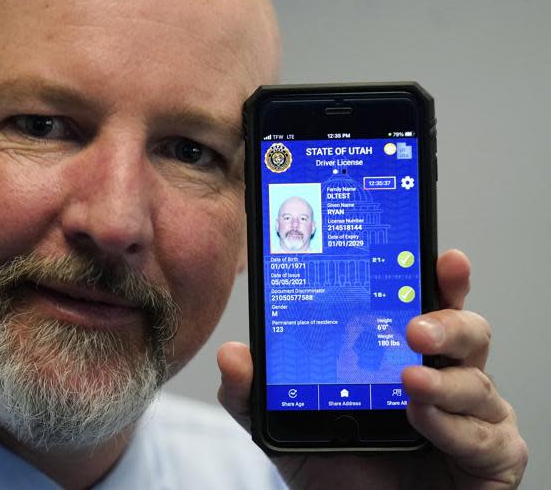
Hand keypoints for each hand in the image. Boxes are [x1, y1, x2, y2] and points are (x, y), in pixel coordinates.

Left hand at [218, 250, 527, 488]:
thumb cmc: (340, 467)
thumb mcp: (288, 425)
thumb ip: (256, 391)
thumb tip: (232, 355)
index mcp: (406, 355)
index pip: (430, 306)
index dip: (442, 280)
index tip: (441, 258)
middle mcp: (446, 377)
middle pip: (468, 332)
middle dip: (446, 322)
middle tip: (414, 329)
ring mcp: (474, 416)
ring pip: (477, 381)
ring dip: (441, 382)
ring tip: (409, 382)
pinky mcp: (493, 455)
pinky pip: (488, 435)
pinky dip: (453, 427)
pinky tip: (423, 420)